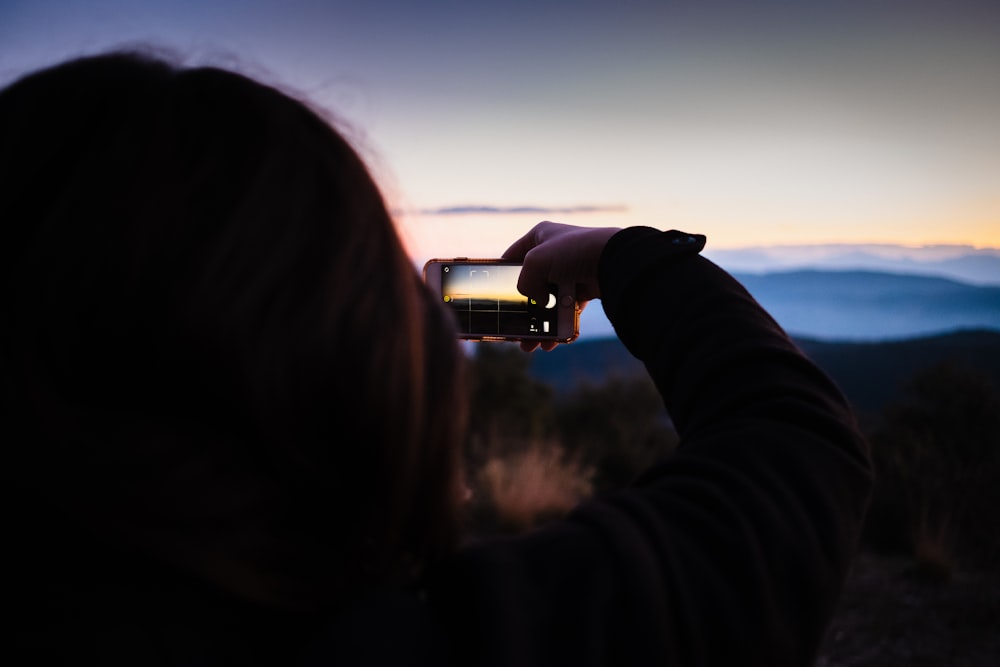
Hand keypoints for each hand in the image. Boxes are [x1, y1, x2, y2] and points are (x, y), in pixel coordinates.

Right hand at [502, 221, 620, 350]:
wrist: (611, 260)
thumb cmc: (571, 253)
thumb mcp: (533, 263)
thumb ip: (524, 283)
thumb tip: (539, 302)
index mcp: (539, 237)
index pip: (512, 257)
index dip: (501, 276)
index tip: (493, 297)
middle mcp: (554, 253)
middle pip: (531, 285)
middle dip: (522, 310)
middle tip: (514, 330)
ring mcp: (569, 271)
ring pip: (548, 302)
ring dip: (540, 324)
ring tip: (531, 345)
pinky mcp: (585, 288)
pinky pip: (566, 310)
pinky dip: (559, 325)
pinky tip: (552, 341)